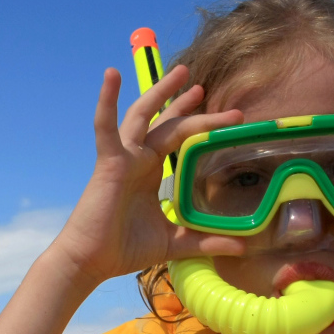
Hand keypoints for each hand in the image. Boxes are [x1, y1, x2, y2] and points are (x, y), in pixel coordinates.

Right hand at [49, 65, 245, 287]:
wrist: (91, 261)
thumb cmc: (124, 249)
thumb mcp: (174, 242)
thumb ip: (205, 241)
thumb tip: (242, 247)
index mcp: (150, 173)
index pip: (178, 140)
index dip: (198, 124)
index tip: (226, 116)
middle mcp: (137, 160)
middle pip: (167, 124)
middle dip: (186, 105)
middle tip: (204, 87)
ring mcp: (122, 158)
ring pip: (142, 116)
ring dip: (158, 92)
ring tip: (179, 72)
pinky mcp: (108, 163)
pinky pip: (106, 127)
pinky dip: (107, 101)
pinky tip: (111, 75)